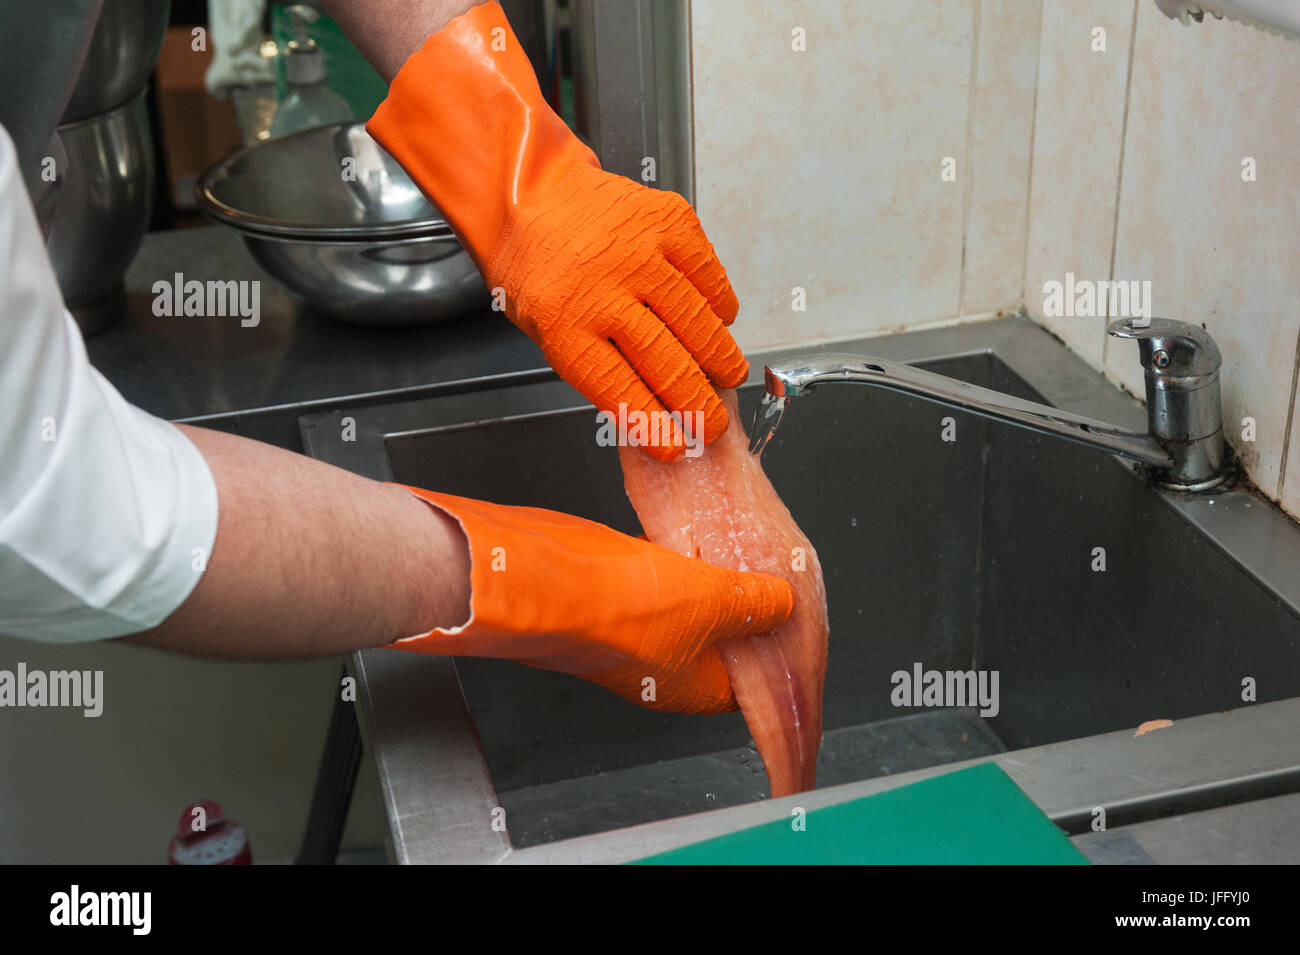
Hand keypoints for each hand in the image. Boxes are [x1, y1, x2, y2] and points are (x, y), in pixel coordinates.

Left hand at [367, 1, 746, 459]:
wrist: (530, 193)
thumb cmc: (537, 268)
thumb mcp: (546, 330)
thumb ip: (597, 368)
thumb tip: (656, 411)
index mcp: (564, 324)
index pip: (622, 391)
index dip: (657, 427)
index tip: (678, 448)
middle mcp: (605, 287)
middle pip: (669, 364)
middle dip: (699, 406)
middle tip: (713, 423)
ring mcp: (642, 252)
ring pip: (699, 323)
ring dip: (721, 359)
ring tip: (729, 378)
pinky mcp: (671, 223)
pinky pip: (710, 277)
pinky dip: (720, 307)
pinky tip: (719, 322)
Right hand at [389, 486, 794, 713]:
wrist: (540, 579)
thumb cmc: (618, 609)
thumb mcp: (714, 600)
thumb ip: (755, 603)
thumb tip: (782, 602)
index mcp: (694, 688)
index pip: (750, 681)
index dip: (775, 648)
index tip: (793, 613)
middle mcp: (663, 668)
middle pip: (721, 640)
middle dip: (744, 606)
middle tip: (768, 570)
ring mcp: (634, 634)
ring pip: (688, 607)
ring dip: (709, 580)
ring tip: (734, 547)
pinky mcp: (611, 598)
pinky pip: (658, 582)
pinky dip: (677, 563)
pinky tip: (690, 537)